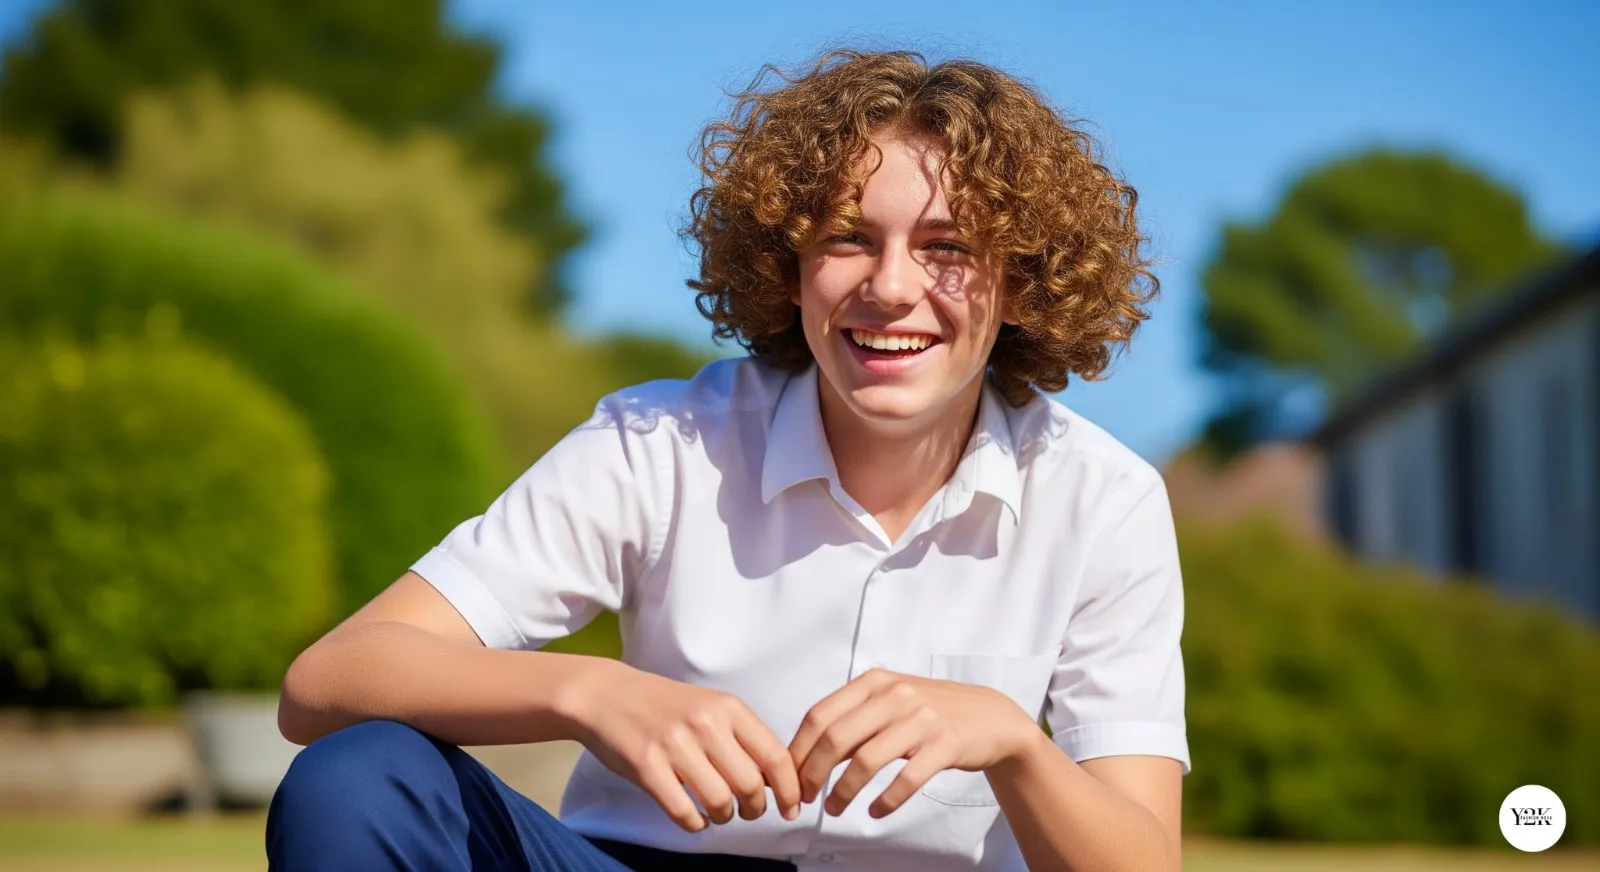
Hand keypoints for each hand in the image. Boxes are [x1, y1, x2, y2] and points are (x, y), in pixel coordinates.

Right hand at [565, 662, 801, 831]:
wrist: (608, 695)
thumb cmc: (664, 705)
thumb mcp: (710, 707)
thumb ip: (742, 737)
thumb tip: (776, 779)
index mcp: (728, 708)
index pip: (775, 756)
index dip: (790, 790)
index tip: (792, 808)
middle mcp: (705, 724)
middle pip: (751, 785)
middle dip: (755, 809)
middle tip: (748, 811)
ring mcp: (675, 745)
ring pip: (720, 802)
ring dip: (725, 816)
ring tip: (719, 812)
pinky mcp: (647, 766)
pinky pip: (683, 812)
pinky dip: (695, 823)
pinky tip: (695, 817)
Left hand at [788, 668, 1038, 818]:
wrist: (990, 716)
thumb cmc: (930, 712)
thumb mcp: (889, 703)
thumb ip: (851, 722)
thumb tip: (808, 756)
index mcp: (874, 682)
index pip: (819, 715)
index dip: (799, 750)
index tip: (791, 776)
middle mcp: (895, 695)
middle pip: (835, 738)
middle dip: (813, 774)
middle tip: (807, 798)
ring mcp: (921, 719)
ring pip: (866, 761)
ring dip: (843, 792)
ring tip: (835, 810)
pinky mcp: (945, 744)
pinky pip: (906, 779)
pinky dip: (886, 801)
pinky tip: (876, 811)